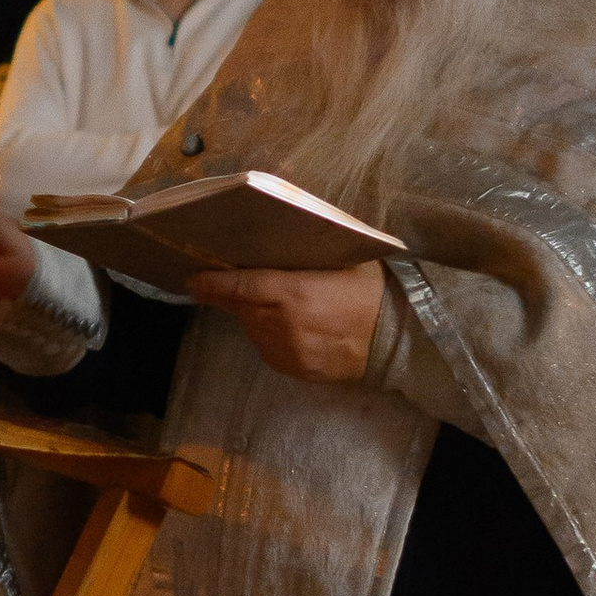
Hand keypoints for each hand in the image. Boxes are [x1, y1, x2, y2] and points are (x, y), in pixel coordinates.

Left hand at [187, 258, 383, 382]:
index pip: (238, 287)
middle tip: (251, 283)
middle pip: (243, 308)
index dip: (212, 283)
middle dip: (240, 296)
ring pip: (254, 329)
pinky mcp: (295, 370)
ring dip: (258, 315)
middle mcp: (282, 325)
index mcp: (293, 293)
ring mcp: (287, 352)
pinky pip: (269, 349)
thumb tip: (276, 224)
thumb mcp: (344, 258)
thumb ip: (305, 250)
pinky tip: (296, 326)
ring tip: (287, 305)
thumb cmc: (376, 291)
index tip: (192, 280)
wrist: (402, 342)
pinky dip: (272, 335)